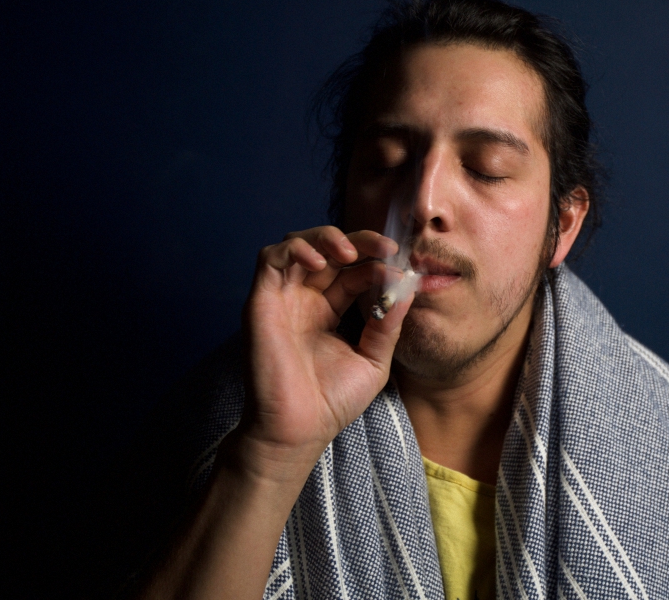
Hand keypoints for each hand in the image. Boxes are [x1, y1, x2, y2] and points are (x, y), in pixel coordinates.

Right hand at [235, 225, 409, 479]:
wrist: (298, 430)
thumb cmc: (331, 402)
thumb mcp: (373, 360)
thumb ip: (388, 325)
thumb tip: (406, 289)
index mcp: (327, 311)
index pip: (352, 272)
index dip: (376, 263)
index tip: (401, 268)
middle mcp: (303, 300)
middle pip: (328, 251)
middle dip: (358, 241)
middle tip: (385, 247)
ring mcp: (281, 298)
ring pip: (297, 245)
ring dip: (325, 237)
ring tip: (350, 252)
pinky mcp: (261, 301)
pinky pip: (270, 258)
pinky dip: (295, 248)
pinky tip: (320, 260)